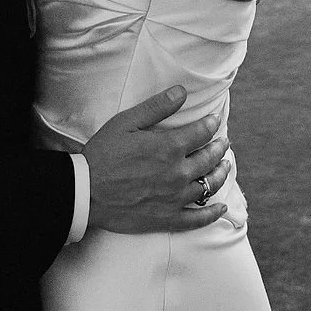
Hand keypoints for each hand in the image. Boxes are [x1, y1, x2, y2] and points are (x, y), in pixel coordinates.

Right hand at [83, 86, 231, 232]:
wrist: (86, 191)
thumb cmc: (103, 154)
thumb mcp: (126, 122)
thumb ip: (157, 107)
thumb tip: (181, 92)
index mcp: (169, 147)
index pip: (201, 133)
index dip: (211, 124)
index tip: (215, 121)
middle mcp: (178, 173)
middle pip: (209, 159)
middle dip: (219, 148)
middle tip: (224, 143)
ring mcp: (174, 198)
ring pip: (208, 187)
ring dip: (220, 175)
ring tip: (225, 167)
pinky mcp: (167, 218)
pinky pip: (197, 219)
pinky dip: (212, 213)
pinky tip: (221, 207)